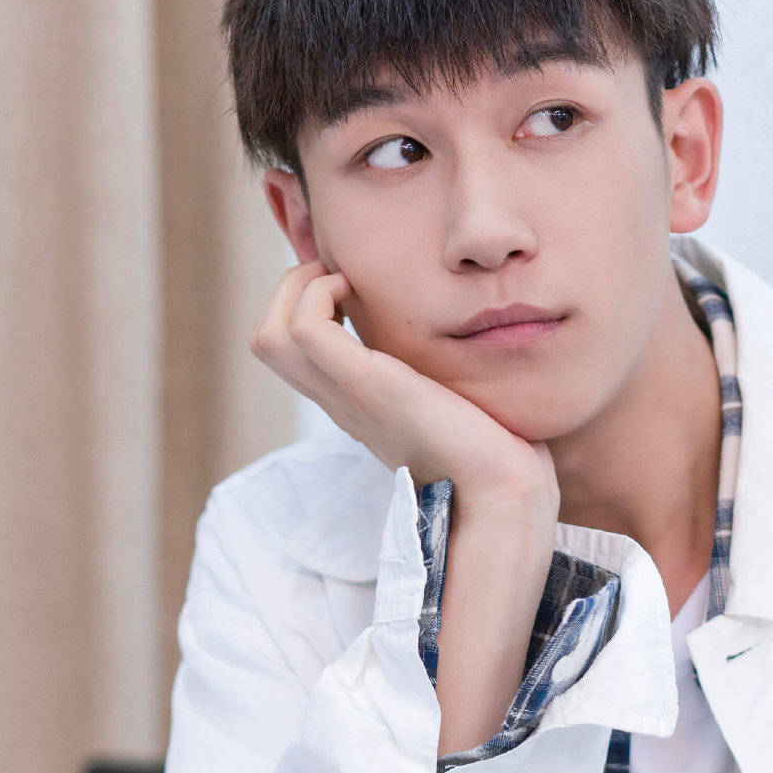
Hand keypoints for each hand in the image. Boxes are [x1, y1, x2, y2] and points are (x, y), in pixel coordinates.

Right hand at [250, 260, 559, 517]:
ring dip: (298, 288)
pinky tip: (357, 291)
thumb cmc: (497, 454)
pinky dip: (318, 294)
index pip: (294, 354)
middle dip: (291, 290)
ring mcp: (349, 396)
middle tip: (340, 275)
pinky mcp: (367, 386)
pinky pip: (306, 329)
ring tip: (344, 280)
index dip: (307, 307)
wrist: (505, 497)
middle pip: (267, 342)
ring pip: (270, 336)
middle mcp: (342, 402)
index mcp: (358, 405)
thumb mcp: (457, 402)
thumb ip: (444, 378)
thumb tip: (468, 352)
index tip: (352, 286)